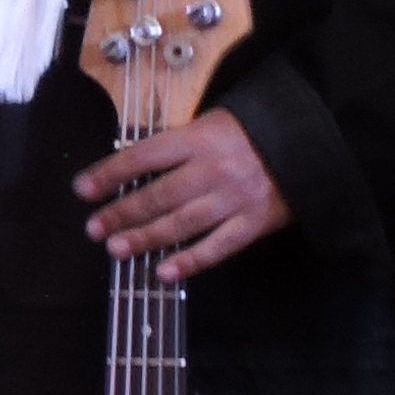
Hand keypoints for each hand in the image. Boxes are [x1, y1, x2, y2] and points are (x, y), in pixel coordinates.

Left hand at [80, 110, 288, 280]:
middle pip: (159, 194)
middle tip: (94, 227)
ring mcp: (233, 198)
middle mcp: (213, 169)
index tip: (83, 189)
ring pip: (182, 223)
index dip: (110, 173)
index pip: (144, 156)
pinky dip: (190, 262)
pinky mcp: (253, 223)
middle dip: (122, 212)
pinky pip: (217, 247)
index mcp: (200, 138)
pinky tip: (164, 271)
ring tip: (117, 248)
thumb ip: (178, 146)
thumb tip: (134, 168)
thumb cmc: (252, 132)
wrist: (311, 144)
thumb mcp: (212, 123)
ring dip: (145, 237)